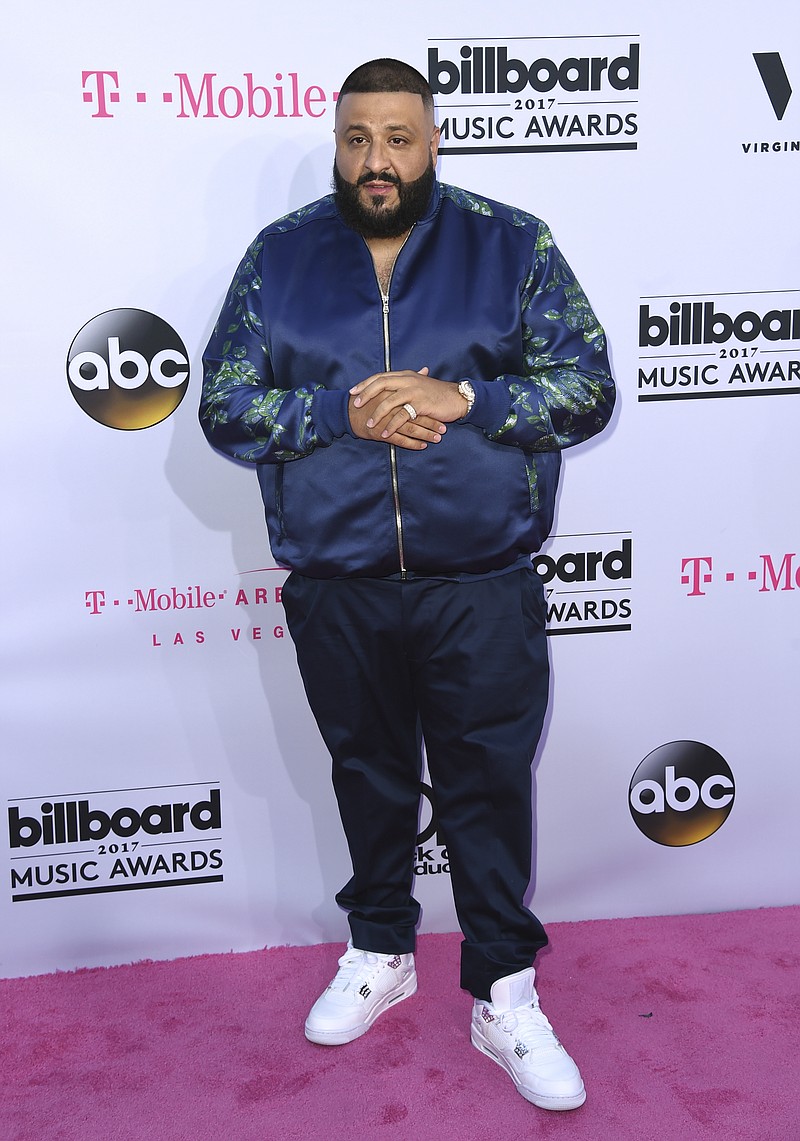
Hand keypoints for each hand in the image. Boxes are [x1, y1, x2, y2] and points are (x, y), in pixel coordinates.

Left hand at [350, 368, 468, 440]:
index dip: (366, 384)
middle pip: (381, 384)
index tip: (354, 392)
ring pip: (390, 401)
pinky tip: (385, 433)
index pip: (381, 376)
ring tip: (369, 424)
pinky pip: (402, 416)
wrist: (457, 398)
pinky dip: (392, 426)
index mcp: (405, 375)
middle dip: (366, 395)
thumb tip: (389, 385)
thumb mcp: (419, 384)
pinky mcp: (421, 404)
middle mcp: (408, 380)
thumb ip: (404, 384)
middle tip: (357, 405)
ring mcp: (414, 391)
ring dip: (378, 414)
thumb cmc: (437, 394)